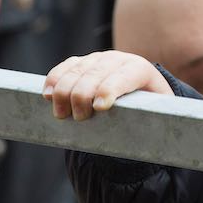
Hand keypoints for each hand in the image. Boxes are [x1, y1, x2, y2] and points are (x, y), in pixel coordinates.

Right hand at [43, 50, 172, 119]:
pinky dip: (54, 80)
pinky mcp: (81, 63)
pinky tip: (47, 95)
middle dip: (83, 95)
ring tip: (61, 114)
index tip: (99, 107)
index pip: (125, 75)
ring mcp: (97, 59)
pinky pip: (64, 68)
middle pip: (96, 73)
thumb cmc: (147, 110)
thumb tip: (152, 142)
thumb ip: (151, 122)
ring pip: (77, 70)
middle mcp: (117, 60)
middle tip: (79, 118)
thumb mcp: (155, 115)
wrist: (138, 93)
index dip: (111, 89)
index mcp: (139, 70)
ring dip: (64, 91)